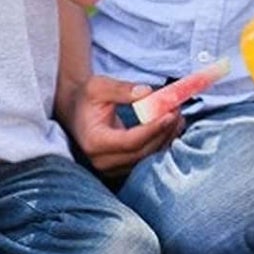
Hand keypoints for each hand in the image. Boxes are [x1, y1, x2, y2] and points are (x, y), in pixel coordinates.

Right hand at [62, 73, 181, 178]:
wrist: (75, 111)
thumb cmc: (86, 98)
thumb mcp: (99, 86)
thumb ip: (122, 89)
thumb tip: (147, 93)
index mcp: (94, 142)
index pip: (130, 141)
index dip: (153, 129)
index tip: (170, 113)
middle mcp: (102, 160)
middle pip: (142, 152)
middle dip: (164, 130)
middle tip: (177, 108)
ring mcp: (112, 167)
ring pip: (147, 157)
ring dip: (166, 136)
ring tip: (178, 114)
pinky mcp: (122, 166)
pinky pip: (147, 157)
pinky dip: (162, 142)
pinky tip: (173, 125)